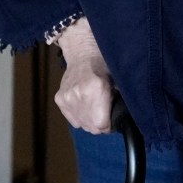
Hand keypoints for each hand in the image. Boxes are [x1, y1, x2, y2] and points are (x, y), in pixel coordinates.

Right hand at [51, 19, 115, 133]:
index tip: (112, 119)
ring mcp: (67, 97)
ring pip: (81, 125)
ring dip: (89, 121)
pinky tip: (84, 105)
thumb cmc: (105, 68)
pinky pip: (72, 120)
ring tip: (94, 107)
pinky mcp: (59, 99)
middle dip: (100, 124)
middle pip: (91, 127)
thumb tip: (122, 123)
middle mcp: (79, 94)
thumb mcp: (118, 83)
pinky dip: (79, 116)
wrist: (84, 56)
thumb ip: (119, 104)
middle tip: (104, 113)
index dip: (109, 125)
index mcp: (97, 88)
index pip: (101, 124)